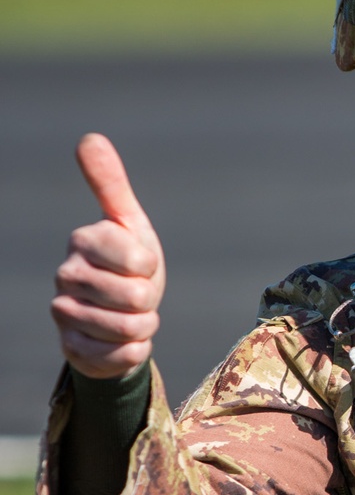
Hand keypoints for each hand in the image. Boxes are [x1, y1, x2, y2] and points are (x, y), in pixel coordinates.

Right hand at [51, 134, 165, 378]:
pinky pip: (120, 357)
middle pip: (135, 297)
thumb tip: (89, 137)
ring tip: (133, 316)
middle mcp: (66, 276)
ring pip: (128, 329)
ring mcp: (65, 314)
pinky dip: (134, 352)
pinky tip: (124, 340)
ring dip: (144, 326)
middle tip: (137, 293)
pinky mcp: (71, 349)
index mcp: (83, 241)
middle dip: (148, 299)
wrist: (118, 314)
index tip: (139, 264)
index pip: (137, 260)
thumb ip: (110, 183)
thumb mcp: (128, 222)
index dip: (149, 267)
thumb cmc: (128, 262)